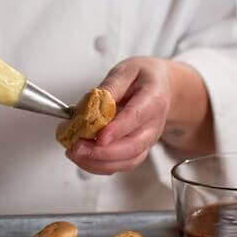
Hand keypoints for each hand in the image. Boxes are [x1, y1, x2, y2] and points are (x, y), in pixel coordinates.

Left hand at [66, 57, 171, 174]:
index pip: (136, 117)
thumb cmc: (144, 78)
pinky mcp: (137, 150)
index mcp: (153, 100)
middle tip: (77, 147)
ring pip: (127, 161)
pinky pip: (121, 165)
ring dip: (99, 163)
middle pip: (133, 146)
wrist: (161, 87)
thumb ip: (110, 86)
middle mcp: (153, 125)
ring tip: (75, 153)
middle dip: (103, 152)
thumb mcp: (126, 71)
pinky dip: (100, 166)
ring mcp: (146, 141)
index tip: (99, 136)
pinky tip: (83, 158)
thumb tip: (94, 103)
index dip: (117, 129)